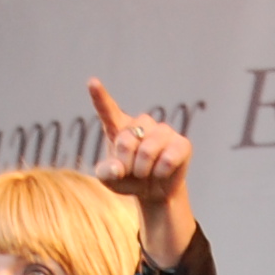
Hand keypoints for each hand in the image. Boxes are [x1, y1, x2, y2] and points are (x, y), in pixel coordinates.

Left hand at [87, 79, 195, 267]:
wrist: (155, 192)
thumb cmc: (129, 180)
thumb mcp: (110, 180)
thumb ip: (106, 173)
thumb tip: (117, 168)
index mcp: (119, 127)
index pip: (108, 110)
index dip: (100, 97)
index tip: (92, 82)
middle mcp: (142, 123)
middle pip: (126, 141)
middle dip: (126, 164)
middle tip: (132, 172)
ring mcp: (163, 131)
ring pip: (147, 151)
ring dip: (143, 171)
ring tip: (146, 174)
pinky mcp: (182, 143)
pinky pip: (167, 160)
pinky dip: (161, 173)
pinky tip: (162, 173)